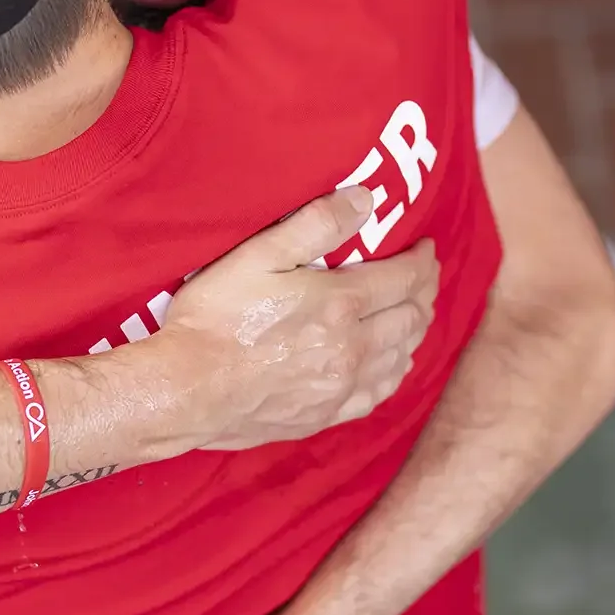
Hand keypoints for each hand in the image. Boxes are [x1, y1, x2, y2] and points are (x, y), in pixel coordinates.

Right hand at [153, 187, 437, 454]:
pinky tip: (394, 366)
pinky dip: (395, 373)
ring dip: (416, 332)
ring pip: (400, 357)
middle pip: (409, 318)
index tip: (427, 248)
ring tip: (417, 315)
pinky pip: (378, 395)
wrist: (187, 390)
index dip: (422, 261)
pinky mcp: (323, 415)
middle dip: (425, 293)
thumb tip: (366, 199)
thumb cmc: (216, 318)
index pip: (403, 279)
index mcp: (340, 303)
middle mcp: (351, 347)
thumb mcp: (259, 255)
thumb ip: (315, 224)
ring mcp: (340, 386)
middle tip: (426, 278)